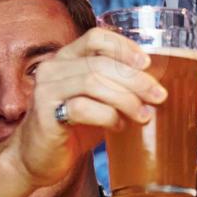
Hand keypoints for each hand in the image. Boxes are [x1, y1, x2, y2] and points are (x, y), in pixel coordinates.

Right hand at [2, 27, 165, 189]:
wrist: (38, 158)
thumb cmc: (73, 126)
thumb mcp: (98, 99)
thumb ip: (117, 86)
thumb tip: (157, 86)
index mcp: (66, 58)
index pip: (96, 37)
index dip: (124, 47)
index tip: (147, 64)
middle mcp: (52, 69)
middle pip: (101, 63)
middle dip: (136, 80)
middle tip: (158, 96)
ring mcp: (45, 91)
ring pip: (93, 82)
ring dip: (126, 99)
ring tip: (143, 115)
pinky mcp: (45, 115)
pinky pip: (82, 108)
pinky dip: (107, 116)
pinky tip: (118, 126)